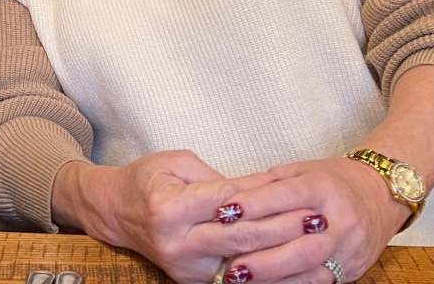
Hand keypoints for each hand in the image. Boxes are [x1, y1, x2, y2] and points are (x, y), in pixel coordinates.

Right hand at [54, 151, 310, 283]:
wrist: (115, 213)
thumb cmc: (148, 179)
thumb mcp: (179, 162)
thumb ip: (219, 178)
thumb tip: (262, 190)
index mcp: (170, 207)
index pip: (228, 202)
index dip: (266, 199)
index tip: (300, 195)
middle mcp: (176, 242)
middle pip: (240, 237)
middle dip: (283, 229)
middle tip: (318, 220)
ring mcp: (183, 267)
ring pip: (242, 263)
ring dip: (281, 254)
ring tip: (313, 243)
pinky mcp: (190, 281)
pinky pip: (234, 277)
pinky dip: (264, 271)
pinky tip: (292, 264)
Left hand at [223, 156, 408, 282]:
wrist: (380, 196)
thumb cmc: (333, 180)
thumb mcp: (301, 170)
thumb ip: (268, 183)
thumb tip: (230, 195)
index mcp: (324, 187)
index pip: (287, 196)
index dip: (254, 204)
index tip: (225, 212)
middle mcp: (339, 219)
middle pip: (300, 242)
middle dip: (262, 255)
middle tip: (228, 263)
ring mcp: (348, 248)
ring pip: (308, 268)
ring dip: (271, 276)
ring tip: (239, 278)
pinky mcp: (351, 268)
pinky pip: (317, 282)